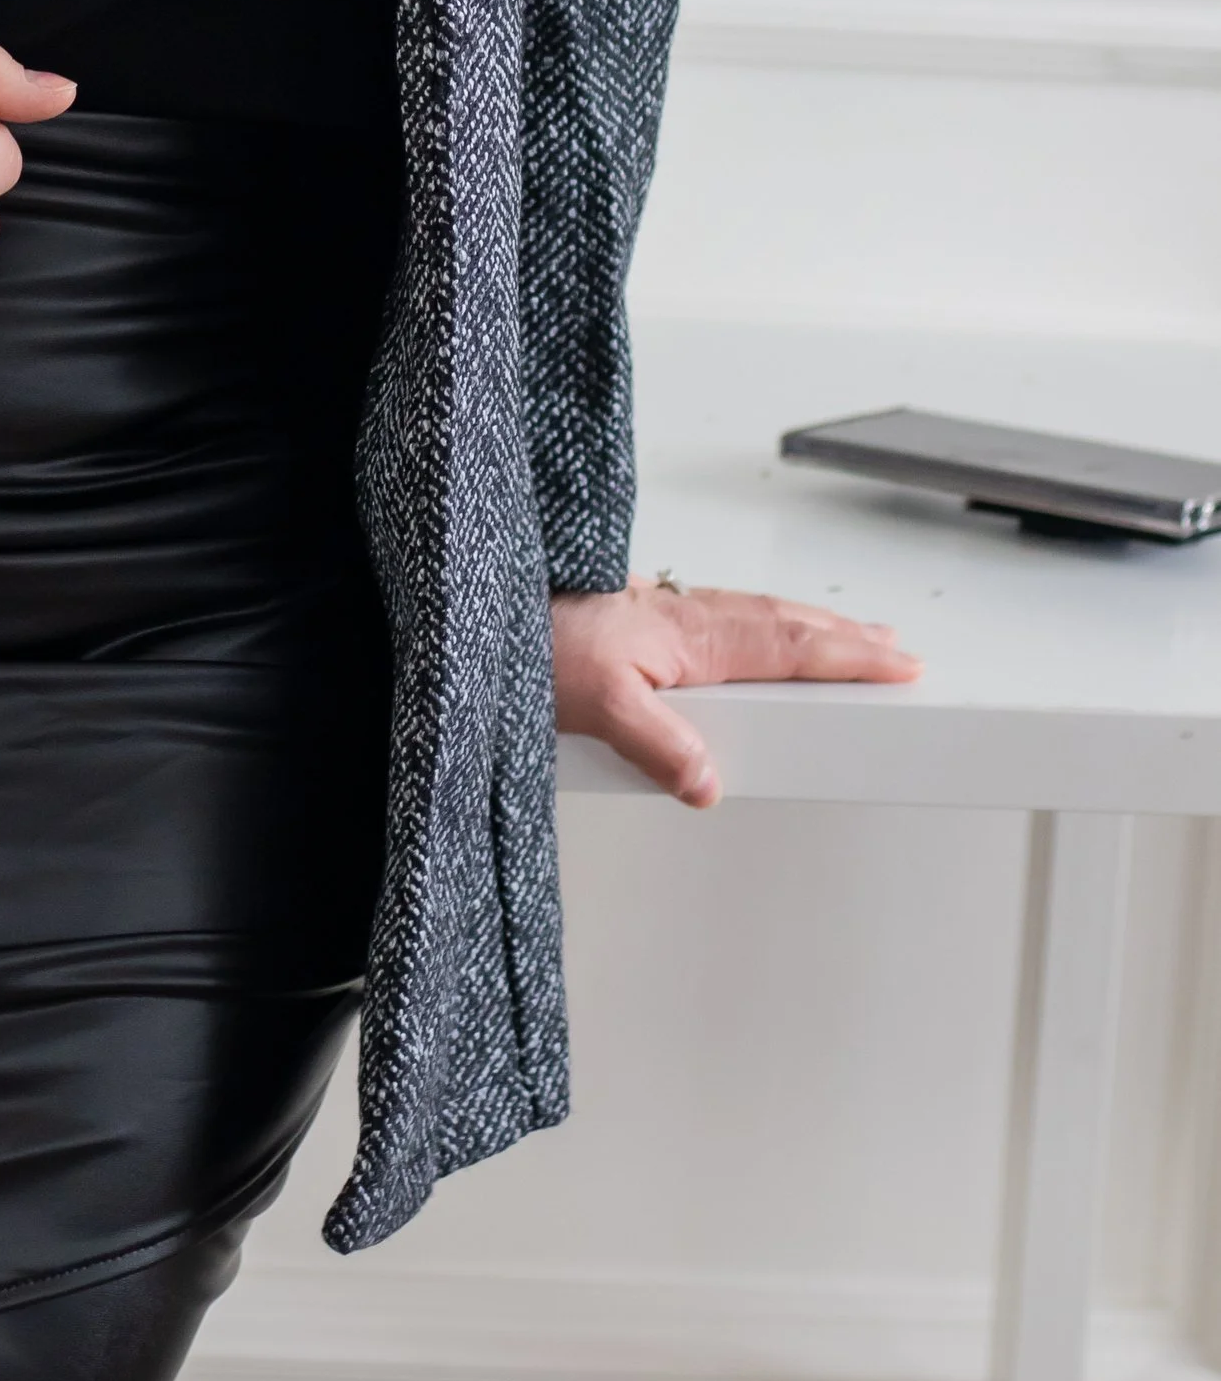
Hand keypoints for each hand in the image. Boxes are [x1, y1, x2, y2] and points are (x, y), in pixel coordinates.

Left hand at [550, 576, 921, 807]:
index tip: (901, 662)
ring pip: (757, 614)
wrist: (479, 597)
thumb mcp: (591, 702)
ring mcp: (667, 611)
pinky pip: (726, 613)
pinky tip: (757, 635)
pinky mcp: (644, 614)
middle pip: (786, 622)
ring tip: (847, 637)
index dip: (849, 654)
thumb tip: (708, 783)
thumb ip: (655, 743)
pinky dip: (763, 621)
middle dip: (846, 636)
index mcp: (690, 634)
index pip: (790, 645)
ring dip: (810, 625)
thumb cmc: (528, 639)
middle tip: (898, 648)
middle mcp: (686, 616)